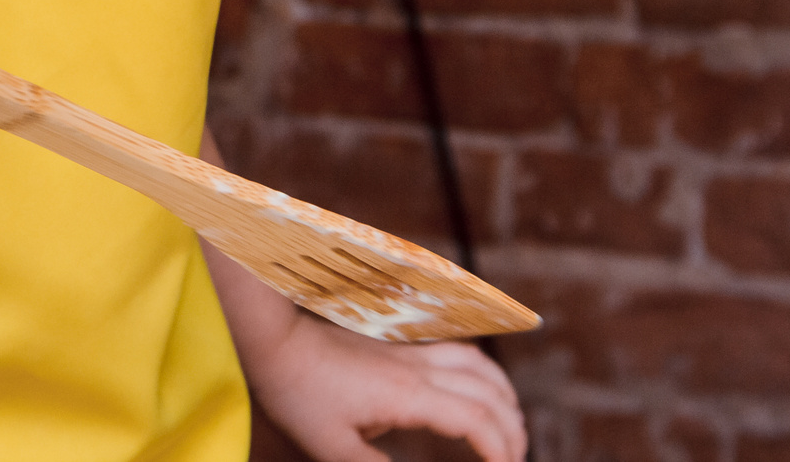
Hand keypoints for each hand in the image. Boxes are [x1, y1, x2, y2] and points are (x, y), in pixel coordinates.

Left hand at [246, 318, 525, 461]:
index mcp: (407, 395)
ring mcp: (408, 351)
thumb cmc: (296, 392)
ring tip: (511, 424)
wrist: (274, 339)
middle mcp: (417, 367)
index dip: (501, 448)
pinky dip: (481, 370)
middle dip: (512, 426)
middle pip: (488, 391)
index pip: (475, 420)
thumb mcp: (332, 448)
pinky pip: (456, 349)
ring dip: (503, 394)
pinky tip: (478, 385)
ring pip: (477, 363)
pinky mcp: (397, 344)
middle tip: (515, 456)